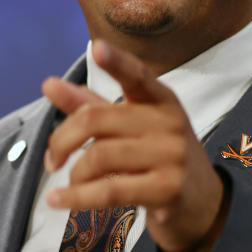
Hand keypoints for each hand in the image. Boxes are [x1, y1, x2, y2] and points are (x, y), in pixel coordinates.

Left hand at [42, 40, 228, 251]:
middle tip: (52, 159)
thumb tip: (48, 84)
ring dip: (74, 174)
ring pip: (100, 156)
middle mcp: (169, 122)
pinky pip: (110, 191)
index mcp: (161, 99)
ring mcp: (172, 156)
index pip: (137, 75)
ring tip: (68, 184)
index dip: (117, 62)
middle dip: (63, 140)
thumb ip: (90, 105)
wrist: (203, 204)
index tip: (97, 47)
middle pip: (97, 119)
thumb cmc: (158, 156)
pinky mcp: (168, 190)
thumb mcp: (131, 127)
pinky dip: (77, 197)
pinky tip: (56, 200)